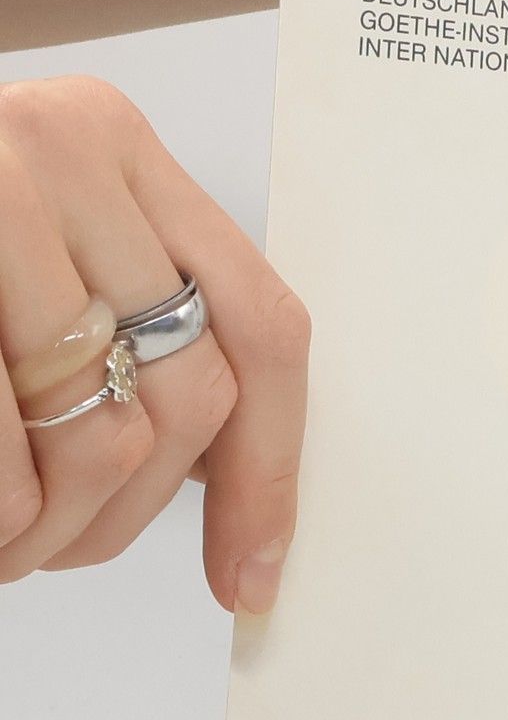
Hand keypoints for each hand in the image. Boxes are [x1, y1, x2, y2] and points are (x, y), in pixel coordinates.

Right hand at [0, 76, 307, 609]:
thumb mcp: (32, 262)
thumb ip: (132, 330)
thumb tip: (241, 491)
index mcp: (116, 144)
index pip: (264, 325)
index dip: (270, 472)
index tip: (252, 575)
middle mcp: (59, 147)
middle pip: (192, 398)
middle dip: (136, 515)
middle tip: (62, 554)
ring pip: (103, 436)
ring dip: (54, 530)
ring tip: (6, 544)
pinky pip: (7, 451)